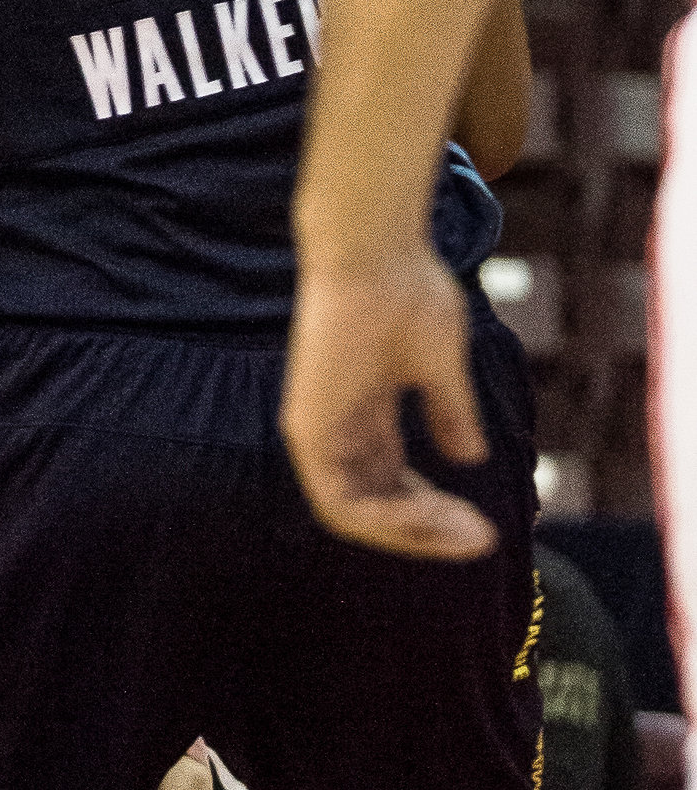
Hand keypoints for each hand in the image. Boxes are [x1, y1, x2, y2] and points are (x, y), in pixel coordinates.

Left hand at [280, 249, 496, 558]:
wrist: (375, 252)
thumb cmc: (406, 290)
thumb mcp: (439, 365)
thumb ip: (449, 412)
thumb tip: (468, 457)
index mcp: (362, 409)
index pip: (390, 483)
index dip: (432, 511)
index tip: (483, 525)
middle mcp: (336, 426)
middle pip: (377, 505)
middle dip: (430, 530)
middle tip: (480, 537)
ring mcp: (318, 430)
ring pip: (359, 515)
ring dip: (415, 533)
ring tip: (467, 532)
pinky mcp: (307, 430)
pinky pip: (341, 504)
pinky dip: (388, 522)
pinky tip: (432, 517)